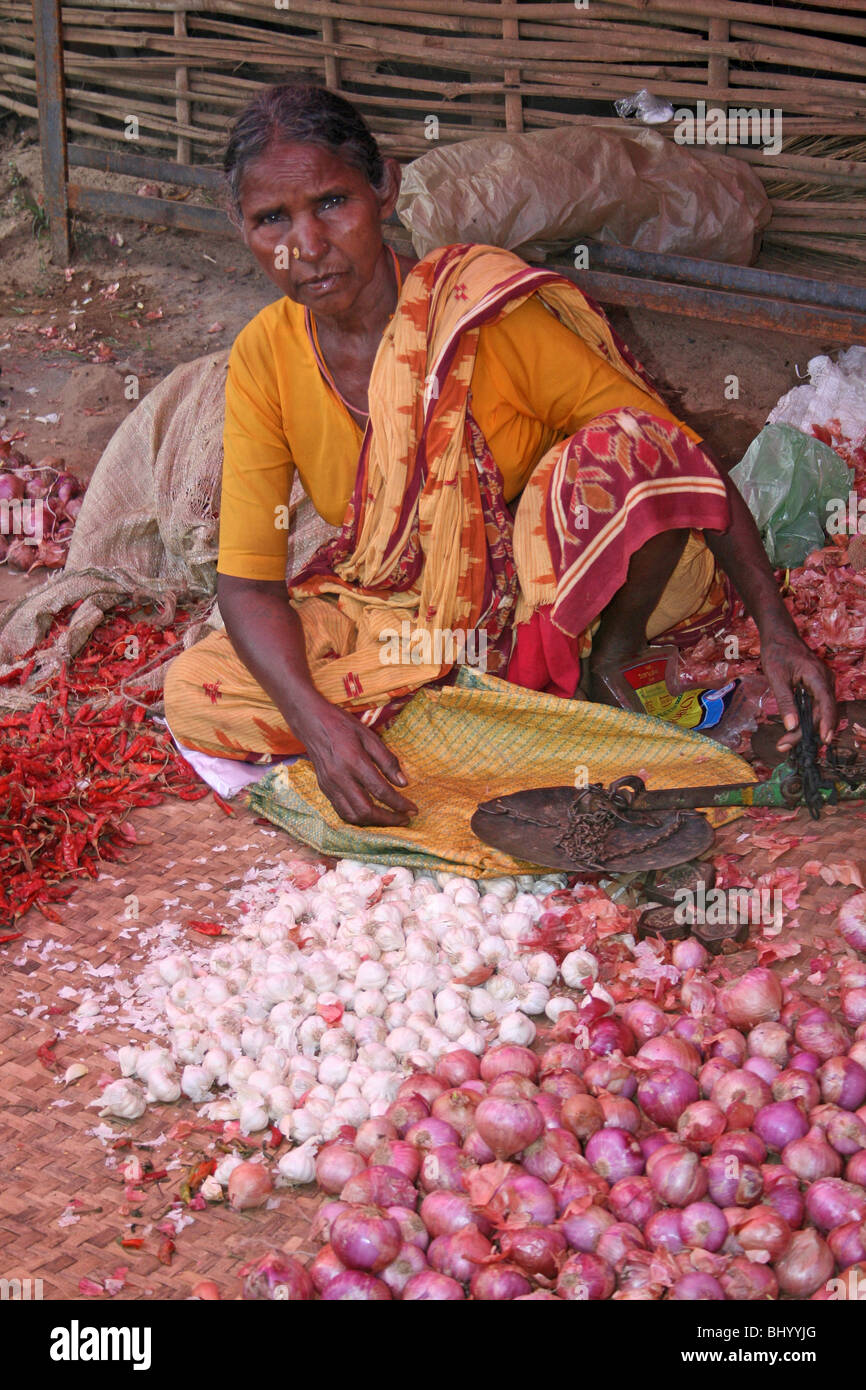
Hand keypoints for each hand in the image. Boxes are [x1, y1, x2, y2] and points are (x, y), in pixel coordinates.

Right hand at [300, 703, 417, 826]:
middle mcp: (340, 777)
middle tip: (404, 820)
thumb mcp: (370, 736)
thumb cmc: (343, 726)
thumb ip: (387, 760)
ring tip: (389, 819)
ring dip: (373, 823)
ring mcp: (330, 785)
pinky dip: (358, 818)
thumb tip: (403, 783)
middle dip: (388, 819)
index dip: (399, 804)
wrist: (311, 722)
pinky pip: (342, 811)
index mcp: (354, 761)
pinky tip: (370, 814)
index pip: (380, 790)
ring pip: (352, 816)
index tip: (412, 810)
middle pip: (366, 810)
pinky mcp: (324, 789)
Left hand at [759, 629, 836, 751]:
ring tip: (787, 743)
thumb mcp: (776, 677)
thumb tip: (791, 726)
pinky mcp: (818, 686)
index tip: (823, 740)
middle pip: (823, 712)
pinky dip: (809, 720)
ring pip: (821, 711)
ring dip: (807, 728)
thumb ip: (785, 701)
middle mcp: (825, 680)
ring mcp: (823, 683)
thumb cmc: (777, 653)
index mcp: (817, 676)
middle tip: (785, 745)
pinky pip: (818, 706)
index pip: (827, 703)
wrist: (779, 636)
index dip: (826, 723)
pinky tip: (796, 731)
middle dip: (807, 732)